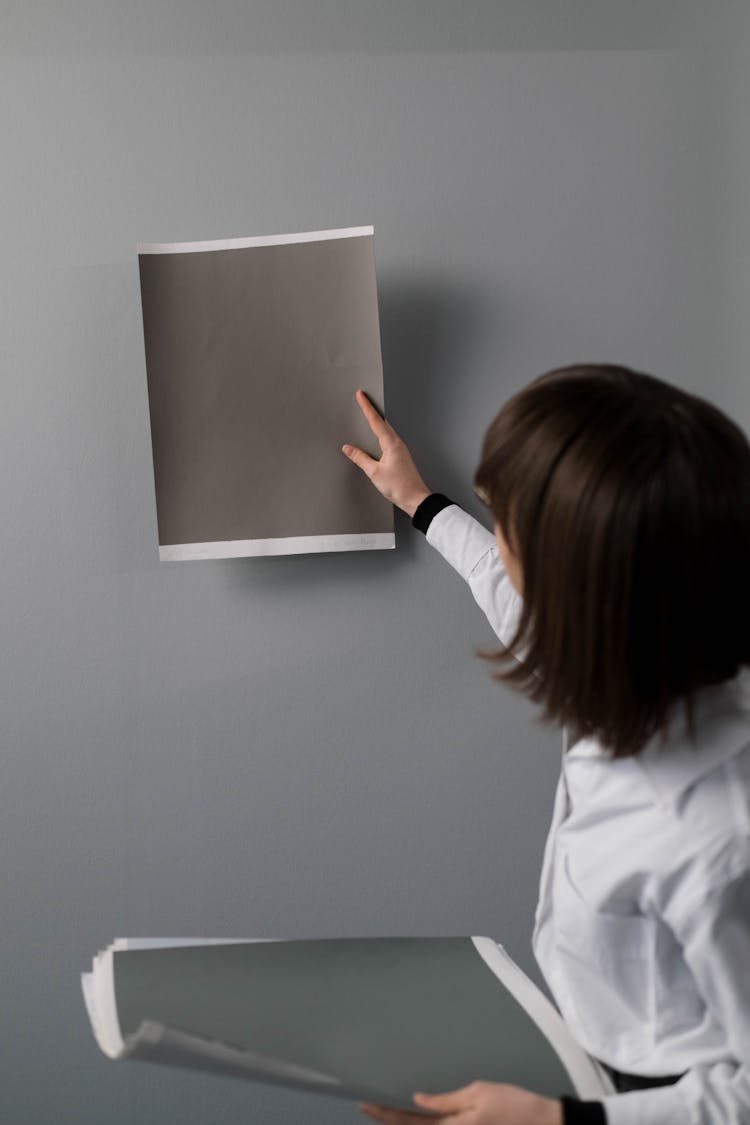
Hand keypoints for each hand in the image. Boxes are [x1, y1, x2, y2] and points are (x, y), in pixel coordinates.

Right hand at [342, 390, 431, 516]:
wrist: (416, 499)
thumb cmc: (399, 487)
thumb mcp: (374, 472)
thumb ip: (360, 459)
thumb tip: (349, 449)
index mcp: (391, 444)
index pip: (376, 421)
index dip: (367, 407)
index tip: (361, 395)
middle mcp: (397, 444)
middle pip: (383, 422)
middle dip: (372, 410)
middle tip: (364, 399)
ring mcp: (400, 450)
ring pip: (386, 430)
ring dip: (377, 421)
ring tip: (369, 414)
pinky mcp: (401, 457)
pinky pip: (388, 440)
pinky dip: (381, 433)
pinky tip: (377, 437)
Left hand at [358, 1080, 562, 1124]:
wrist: (542, 1123)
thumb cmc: (513, 1105)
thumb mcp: (479, 1093)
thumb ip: (447, 1100)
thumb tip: (418, 1099)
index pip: (410, 1122)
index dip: (386, 1114)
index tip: (366, 1103)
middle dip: (388, 1118)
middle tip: (367, 1103)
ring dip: (403, 1122)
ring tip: (383, 1107)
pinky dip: (421, 1123)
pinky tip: (414, 1112)